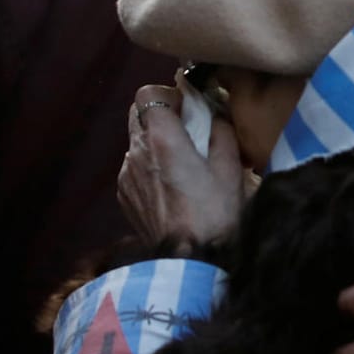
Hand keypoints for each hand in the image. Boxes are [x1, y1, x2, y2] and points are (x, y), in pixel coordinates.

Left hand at [118, 83, 250, 247]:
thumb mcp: (230, 167)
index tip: (187, 108)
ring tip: (181, 165)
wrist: (191, 260)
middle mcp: (137, 151)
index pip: (147, 93)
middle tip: (186, 132)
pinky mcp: (124, 195)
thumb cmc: (214, 213)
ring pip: (136, 142)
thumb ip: (221, 130)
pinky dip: (149, 167)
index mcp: (161, 138)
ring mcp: (126, 174)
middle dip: (160, 115)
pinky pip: (134, 167)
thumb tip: (216, 114)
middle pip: (137, 113)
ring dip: (155, 143)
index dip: (167, 94)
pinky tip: (170, 188)